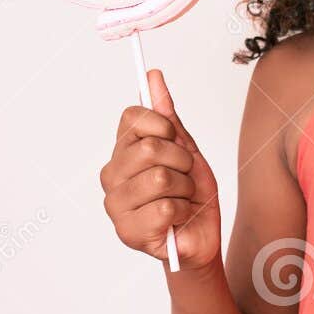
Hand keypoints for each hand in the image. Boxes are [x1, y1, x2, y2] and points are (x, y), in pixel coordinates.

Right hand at [99, 69, 221, 267]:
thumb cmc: (191, 195)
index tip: (175, 139)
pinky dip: (182, 211)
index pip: (132, 118)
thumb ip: (168, 116)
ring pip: (160, 178)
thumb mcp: (186, 150)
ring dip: (185, 189)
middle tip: (184, 177)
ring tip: (182, 199)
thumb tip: (153, 76)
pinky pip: (165, 207)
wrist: (202, 237)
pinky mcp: (127, 232)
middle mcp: (111, 176)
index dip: (163, 125)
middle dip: (182, 162)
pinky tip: (177, 219)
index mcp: (122, 152)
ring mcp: (115, 205)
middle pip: (150, 148)